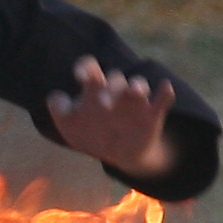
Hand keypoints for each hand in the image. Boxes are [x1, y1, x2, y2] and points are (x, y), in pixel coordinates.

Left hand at [54, 54, 180, 177]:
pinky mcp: (152, 114)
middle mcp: (116, 90)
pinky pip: (162, 100)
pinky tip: (166, 88)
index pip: (90, 68)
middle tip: (102, 104)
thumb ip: (60, 111)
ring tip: (134, 91)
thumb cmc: (90, 134)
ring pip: (139, 84)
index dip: (86, 68)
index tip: (81, 76)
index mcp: (94, 89)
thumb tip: (56, 96)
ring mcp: (135, 101)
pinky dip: (165, 94)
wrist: (117, 154)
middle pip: (115, 78)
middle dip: (110, 88)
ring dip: (137, 86)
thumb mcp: (70, 127)